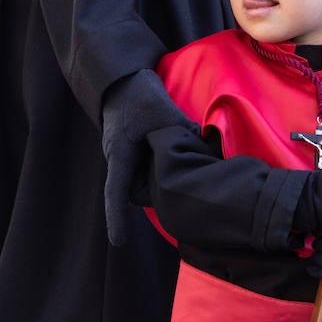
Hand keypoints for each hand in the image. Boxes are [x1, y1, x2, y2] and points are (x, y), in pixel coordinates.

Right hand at [100, 69, 193, 245]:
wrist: (124, 79)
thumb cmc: (138, 95)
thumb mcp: (163, 111)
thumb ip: (182, 131)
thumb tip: (205, 146)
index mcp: (121, 155)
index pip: (116, 193)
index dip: (117, 219)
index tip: (118, 242)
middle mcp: (122, 160)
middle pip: (138, 191)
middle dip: (158, 191)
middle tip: (182, 180)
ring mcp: (128, 156)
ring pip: (146, 180)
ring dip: (162, 177)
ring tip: (183, 162)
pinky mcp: (136, 150)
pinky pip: (150, 168)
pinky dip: (163, 166)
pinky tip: (182, 153)